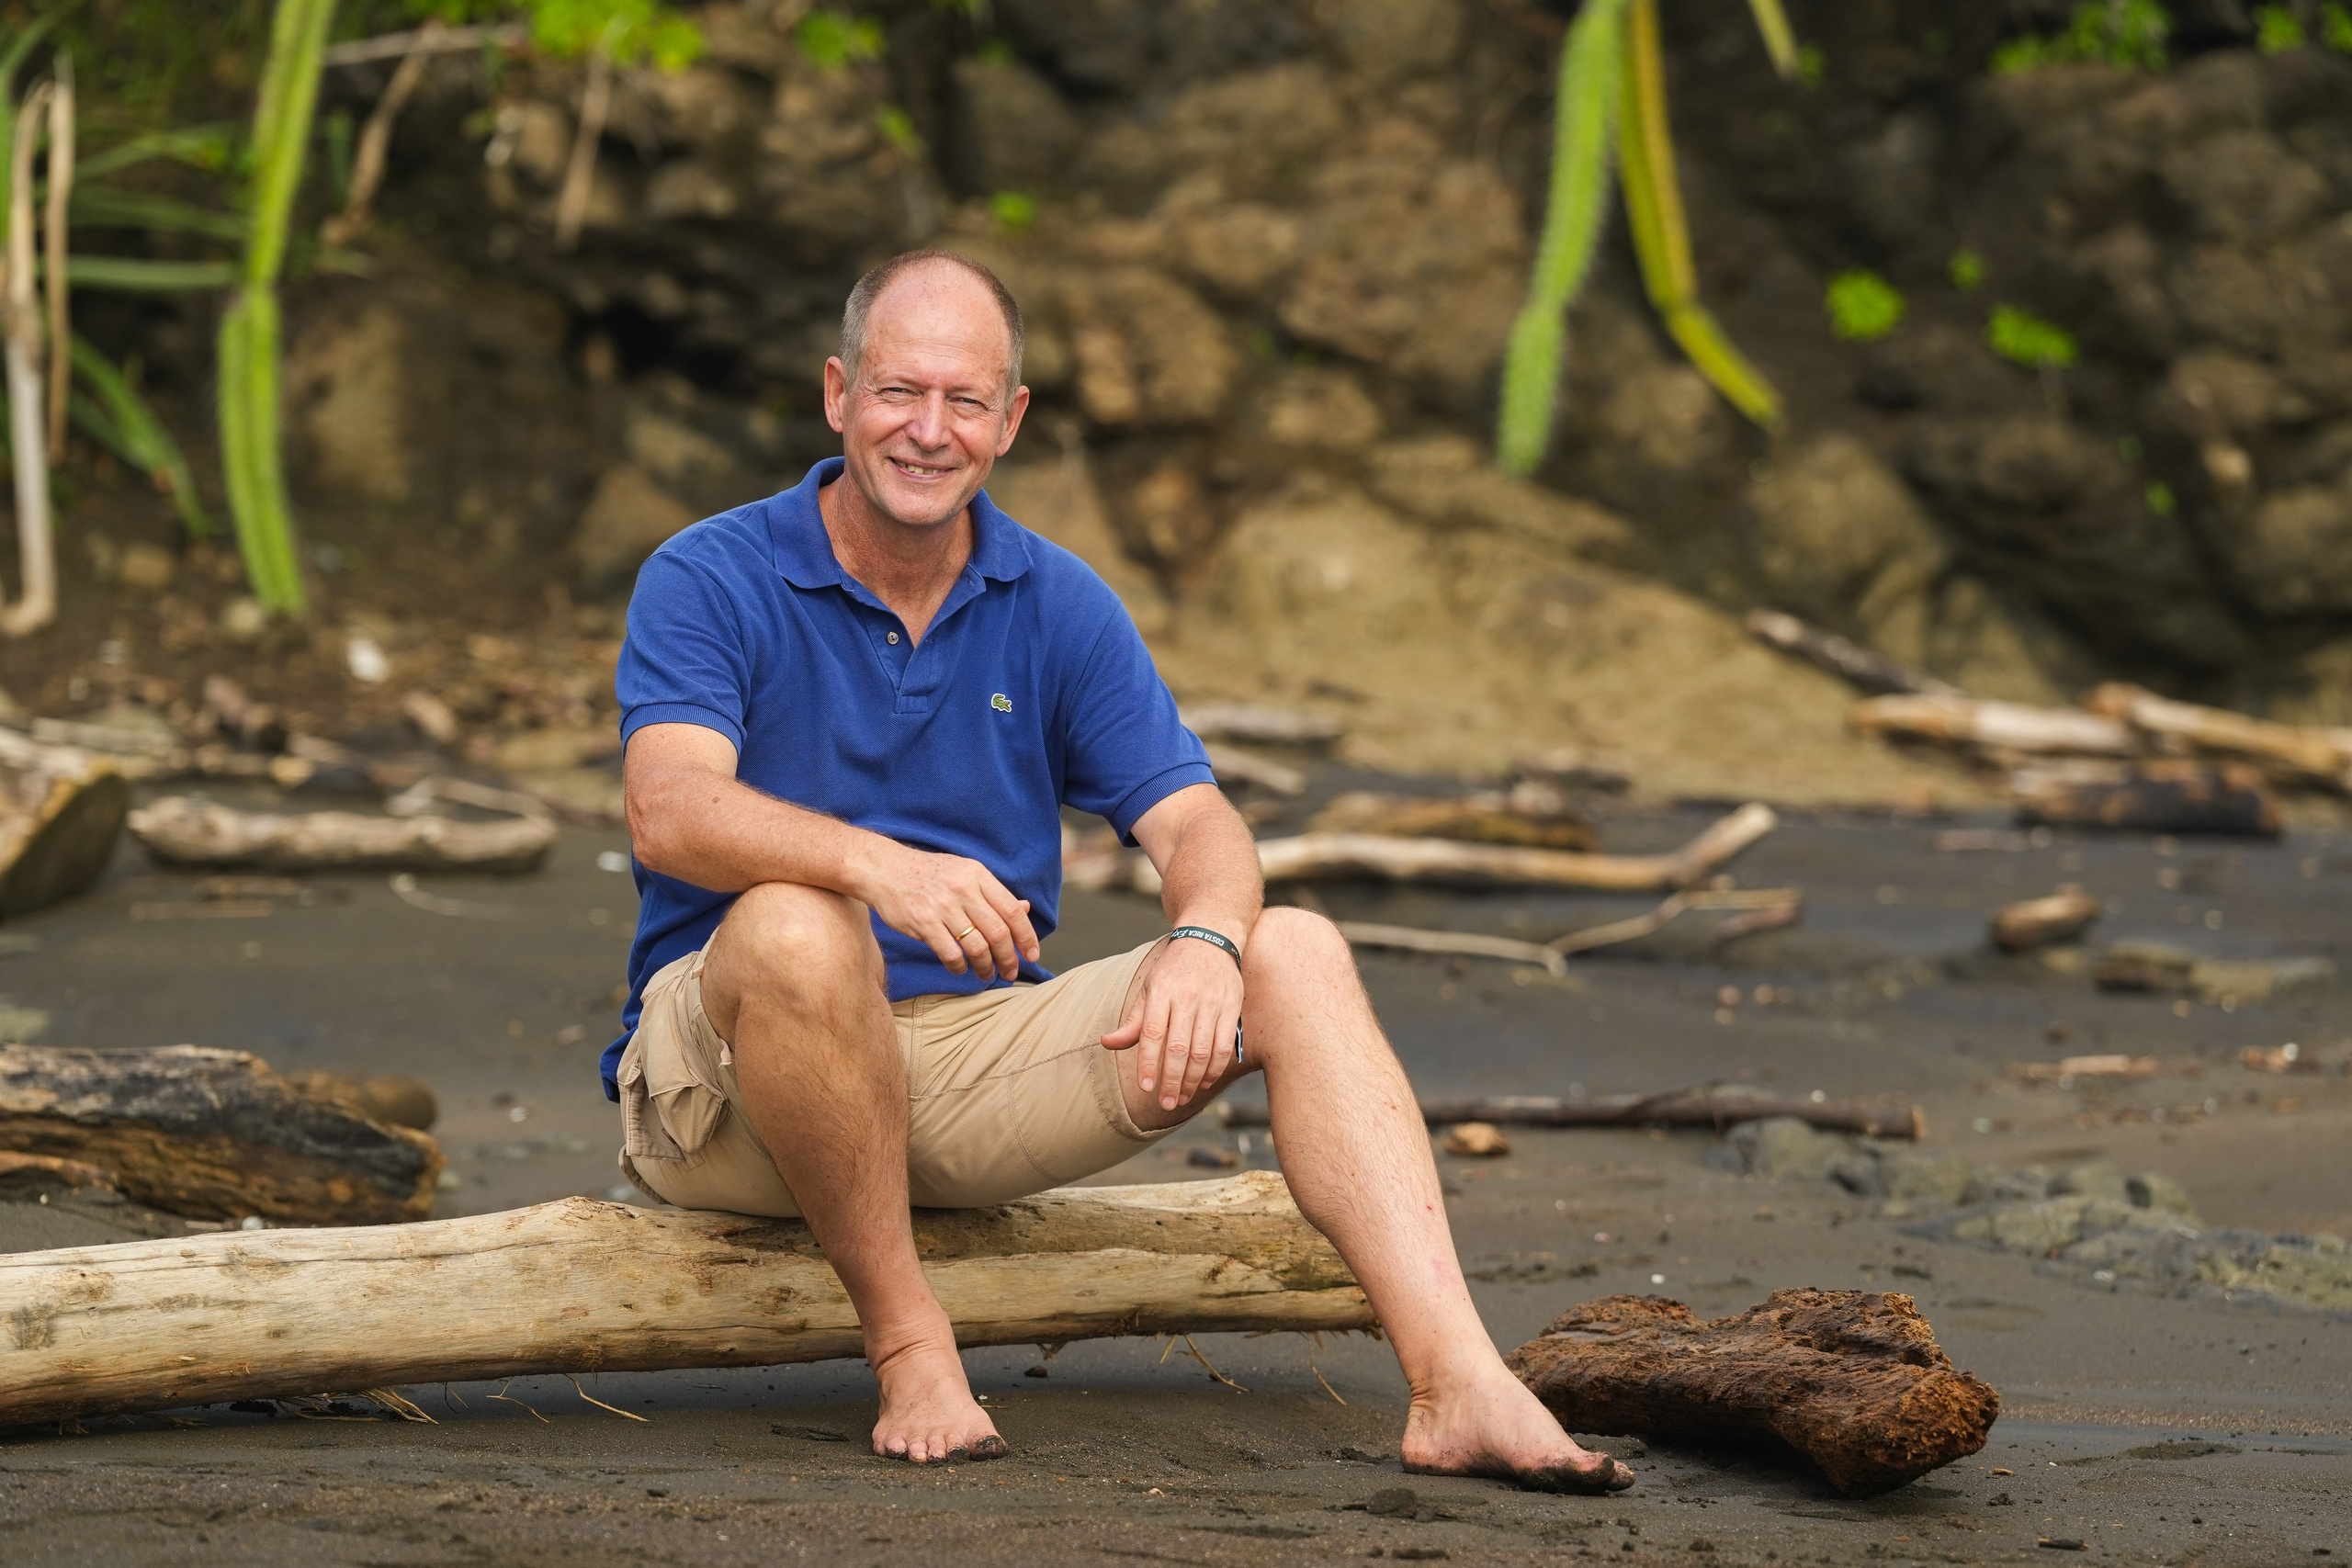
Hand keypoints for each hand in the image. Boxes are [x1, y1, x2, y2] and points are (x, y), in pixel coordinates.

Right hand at [853, 841, 1038, 981]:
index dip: (1027, 936)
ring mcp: (942, 905)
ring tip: (986, 974)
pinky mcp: (923, 921)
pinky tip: (961, 968)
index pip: (1012, 910)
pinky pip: (950, 953)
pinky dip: (959, 966)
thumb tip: (1024, 909)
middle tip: (1010, 972)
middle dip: (1009, 958)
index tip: (1032, 954)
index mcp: (977, 875)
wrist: (884, 869)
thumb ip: (993, 893)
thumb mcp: (964, 873)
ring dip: (985, 966)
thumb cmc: (928, 874)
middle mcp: (963, 889)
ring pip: (977, 946)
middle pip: (998, 932)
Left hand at [1101, 933, 1245, 1111]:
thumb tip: (1108, 1044)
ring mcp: (1212, 1002)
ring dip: (1193, 1080)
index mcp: (1161, 991)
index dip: (1148, 1063)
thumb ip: (1133, 1022)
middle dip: (1172, 1080)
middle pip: (1179, 1048)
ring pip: (1203, 1051)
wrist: (1210, 938)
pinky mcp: (1232, 1007)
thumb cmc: (1174, 970)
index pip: (1152, 1033)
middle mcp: (1187, 997)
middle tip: (1167, 1104)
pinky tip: (1205, 1082)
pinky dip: (1216, 1068)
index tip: (1145, 1087)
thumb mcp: (1149, 988)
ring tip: (1184, 1097)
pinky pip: (1224, 1045)